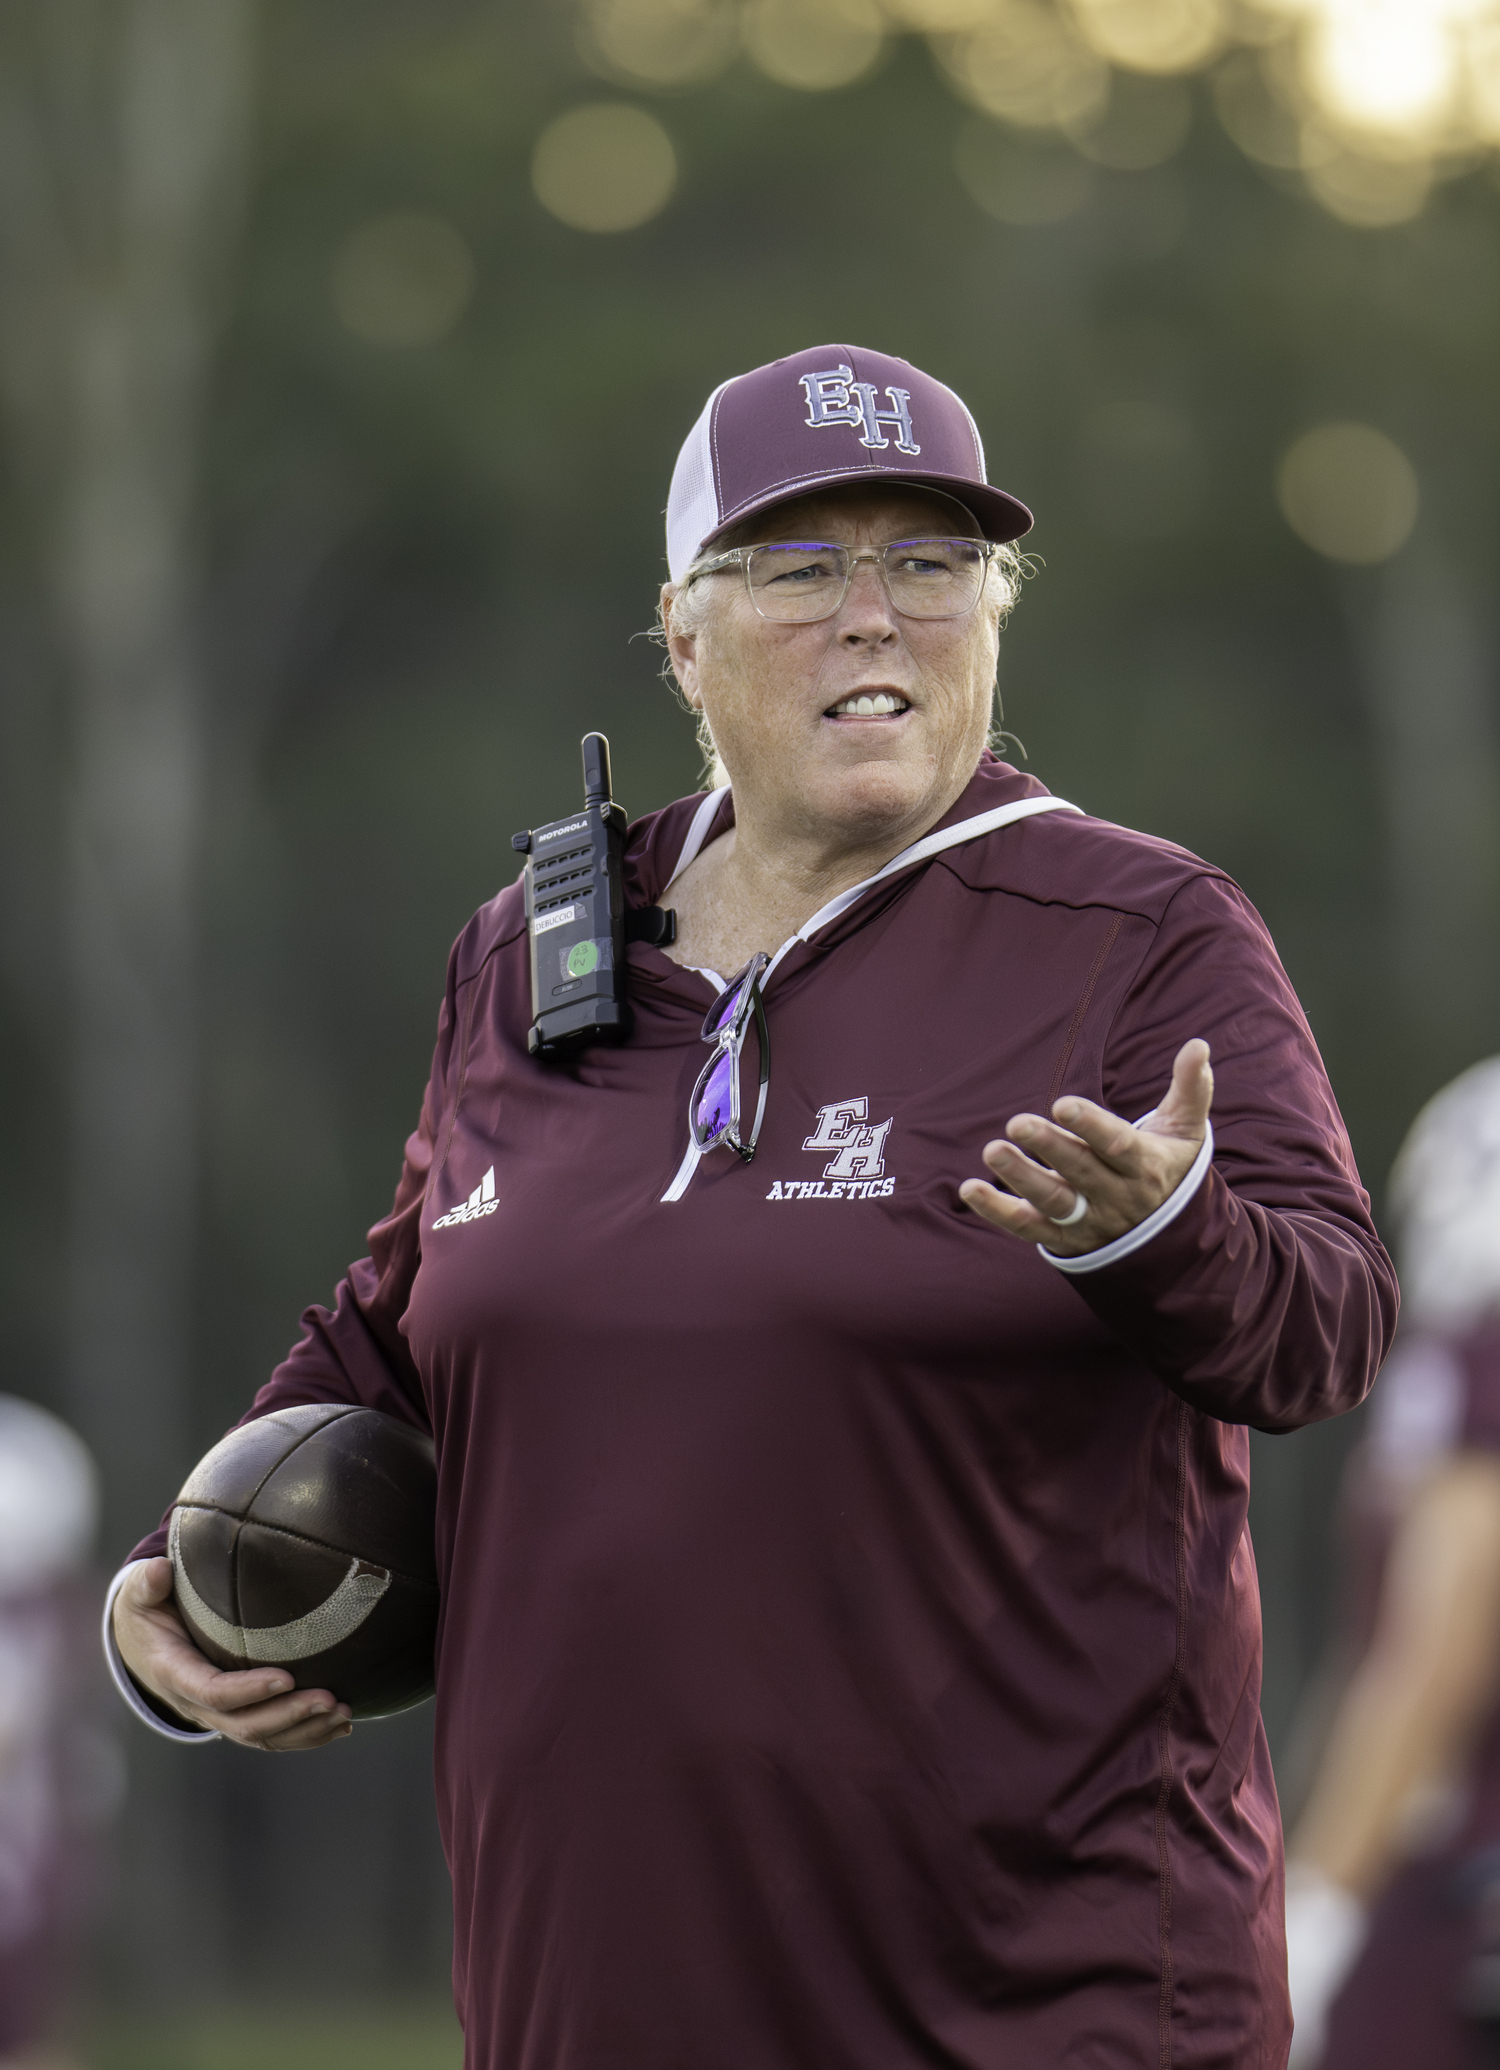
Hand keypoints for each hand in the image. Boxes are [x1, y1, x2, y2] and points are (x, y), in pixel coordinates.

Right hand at [113, 1557, 352, 1750]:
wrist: (142, 1646)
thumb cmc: (148, 1612)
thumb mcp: (139, 1594)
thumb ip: (148, 1583)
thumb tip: (160, 1569)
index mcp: (174, 1673)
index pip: (213, 1690)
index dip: (248, 1689)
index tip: (287, 1676)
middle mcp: (197, 1703)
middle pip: (245, 1723)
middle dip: (289, 1714)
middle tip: (330, 1699)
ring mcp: (218, 1715)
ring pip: (263, 1737)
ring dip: (305, 1730)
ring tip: (343, 1714)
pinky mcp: (238, 1715)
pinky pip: (273, 1736)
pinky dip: (306, 1735)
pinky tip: (340, 1725)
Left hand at [959, 1039, 1212, 1255]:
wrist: (1172, 1241)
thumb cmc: (1170, 1168)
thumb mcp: (1186, 1132)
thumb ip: (1191, 1089)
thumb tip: (1199, 1045)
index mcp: (1145, 1167)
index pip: (1118, 1146)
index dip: (1091, 1126)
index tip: (1062, 1104)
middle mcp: (1117, 1197)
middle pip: (1080, 1173)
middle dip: (1049, 1147)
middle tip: (1017, 1123)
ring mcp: (1089, 1221)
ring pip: (1053, 1202)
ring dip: (1020, 1178)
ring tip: (994, 1150)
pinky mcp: (1064, 1239)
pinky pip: (1028, 1228)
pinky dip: (997, 1212)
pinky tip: (970, 1188)